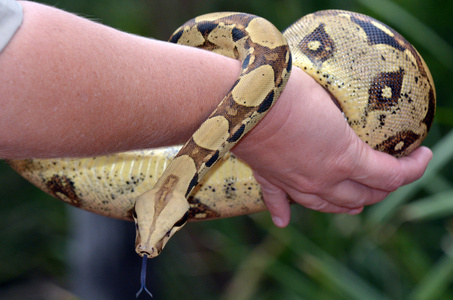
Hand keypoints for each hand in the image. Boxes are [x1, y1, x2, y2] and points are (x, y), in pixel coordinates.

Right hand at [233, 67, 432, 226]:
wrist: (243, 102)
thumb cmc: (290, 91)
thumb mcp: (334, 100)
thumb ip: (348, 122)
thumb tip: (353, 123)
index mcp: (344, 159)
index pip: (391, 176)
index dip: (414, 169)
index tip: (423, 156)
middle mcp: (323, 179)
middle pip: (362, 197)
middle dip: (383, 190)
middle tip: (392, 175)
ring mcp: (295, 183)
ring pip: (328, 206)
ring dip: (348, 206)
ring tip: (357, 201)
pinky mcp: (270, 178)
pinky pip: (279, 203)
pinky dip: (285, 213)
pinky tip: (285, 222)